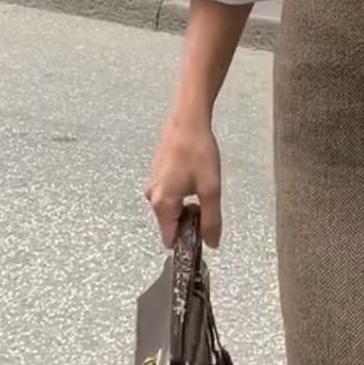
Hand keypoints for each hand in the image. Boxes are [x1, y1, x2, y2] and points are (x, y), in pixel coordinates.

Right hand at [145, 111, 222, 248]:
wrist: (188, 121)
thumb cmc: (199, 155)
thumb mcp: (211, 190)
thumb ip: (211, 220)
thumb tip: (211, 244)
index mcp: (161, 204)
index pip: (170, 239)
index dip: (188, 242)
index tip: (204, 235)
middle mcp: (151, 197)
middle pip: (171, 224)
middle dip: (189, 223)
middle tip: (208, 206)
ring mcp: (153, 184)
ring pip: (171, 209)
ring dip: (187, 207)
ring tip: (203, 189)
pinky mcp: (157, 174)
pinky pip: (169, 195)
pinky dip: (183, 195)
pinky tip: (195, 179)